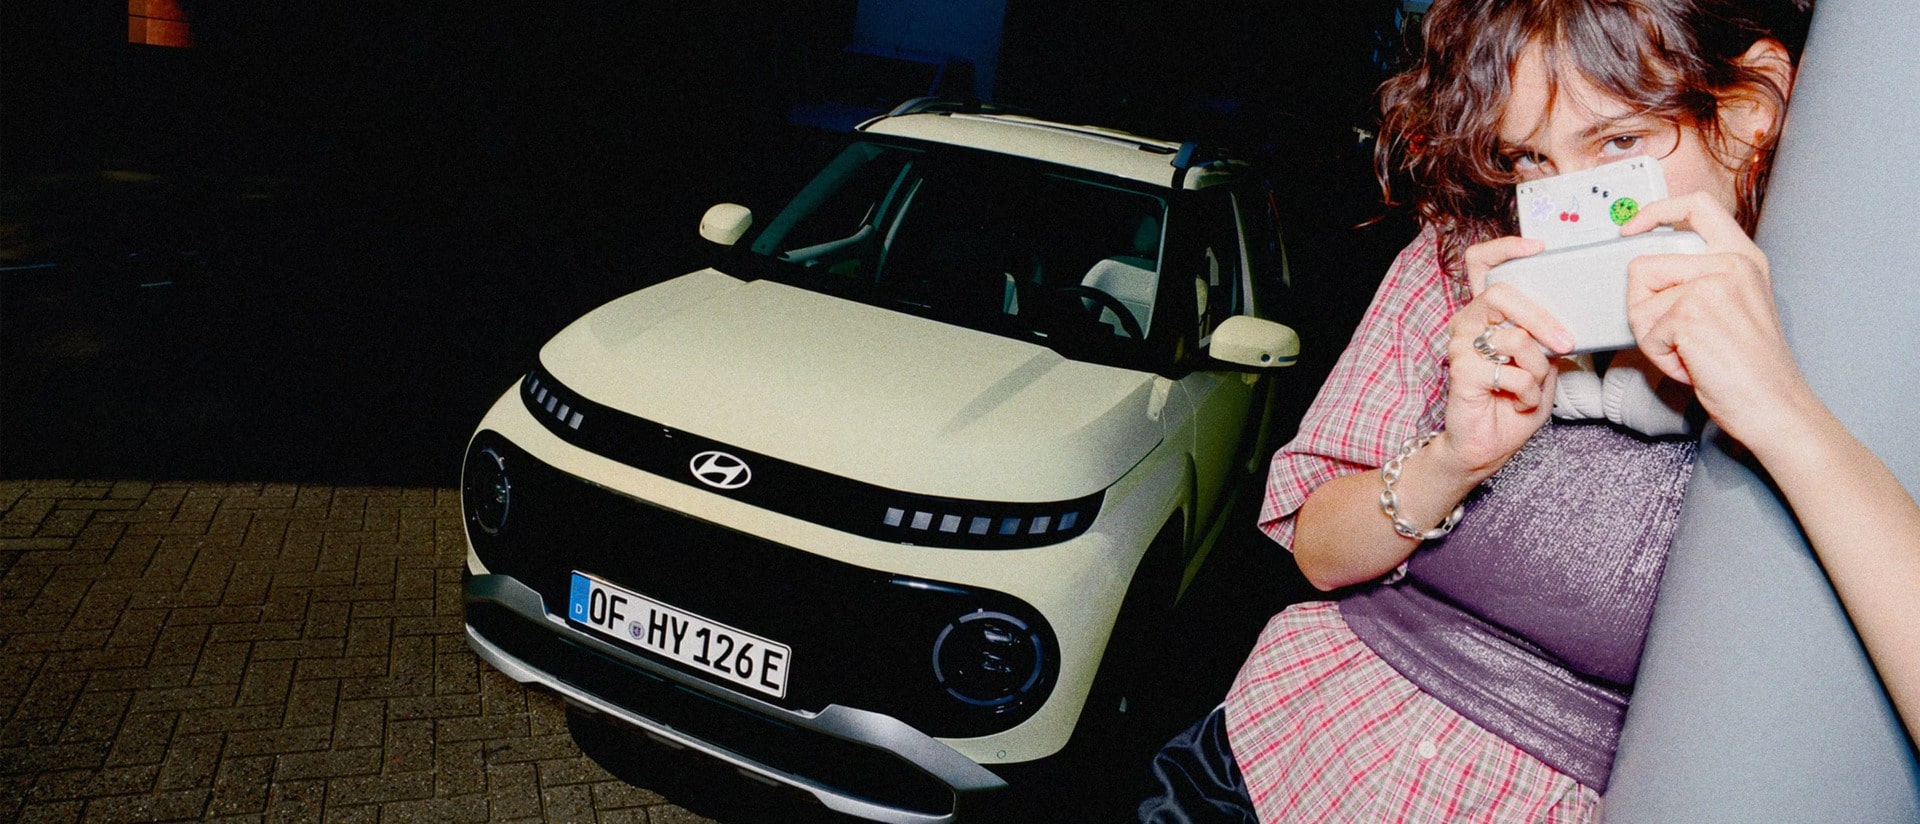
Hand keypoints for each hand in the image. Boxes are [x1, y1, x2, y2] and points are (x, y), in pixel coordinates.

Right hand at [1438, 236, 1575, 479]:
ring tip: (1533, 386)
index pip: (1481, 264)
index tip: (1537, 248)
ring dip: (1538, 367)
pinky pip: (1509, 371)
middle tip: (1566, 342)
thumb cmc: (1513, 404)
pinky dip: (1526, 390)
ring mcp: (1461, 346)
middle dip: (1542, 318)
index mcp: (1487, 315)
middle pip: (1501, 292)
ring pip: (1514, 336)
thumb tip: (1569, 318)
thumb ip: (1548, 338)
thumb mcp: (1544, 364)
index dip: (1505, 248)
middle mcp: (1469, 323)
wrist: (1487, 446)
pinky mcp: (1460, 372)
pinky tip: (1518, 401)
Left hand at [1621, 192, 1817, 443]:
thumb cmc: (1749, 366)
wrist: (1772, 403)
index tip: (1630, 228)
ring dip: (1653, 337)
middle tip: (1676, 336)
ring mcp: (1711, 285)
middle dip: (1643, 308)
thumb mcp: (1733, 304)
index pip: (1696, 206)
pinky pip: (1646, 332)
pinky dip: (1660, 356)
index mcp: (1742, 257)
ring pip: (1639, 303)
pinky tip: (1693, 363)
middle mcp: (1730, 263)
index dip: (1655, 211)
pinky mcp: (1691, 312)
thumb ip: (1700, 277)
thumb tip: (1644, 267)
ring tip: (1691, 352)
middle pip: (1644, 266)